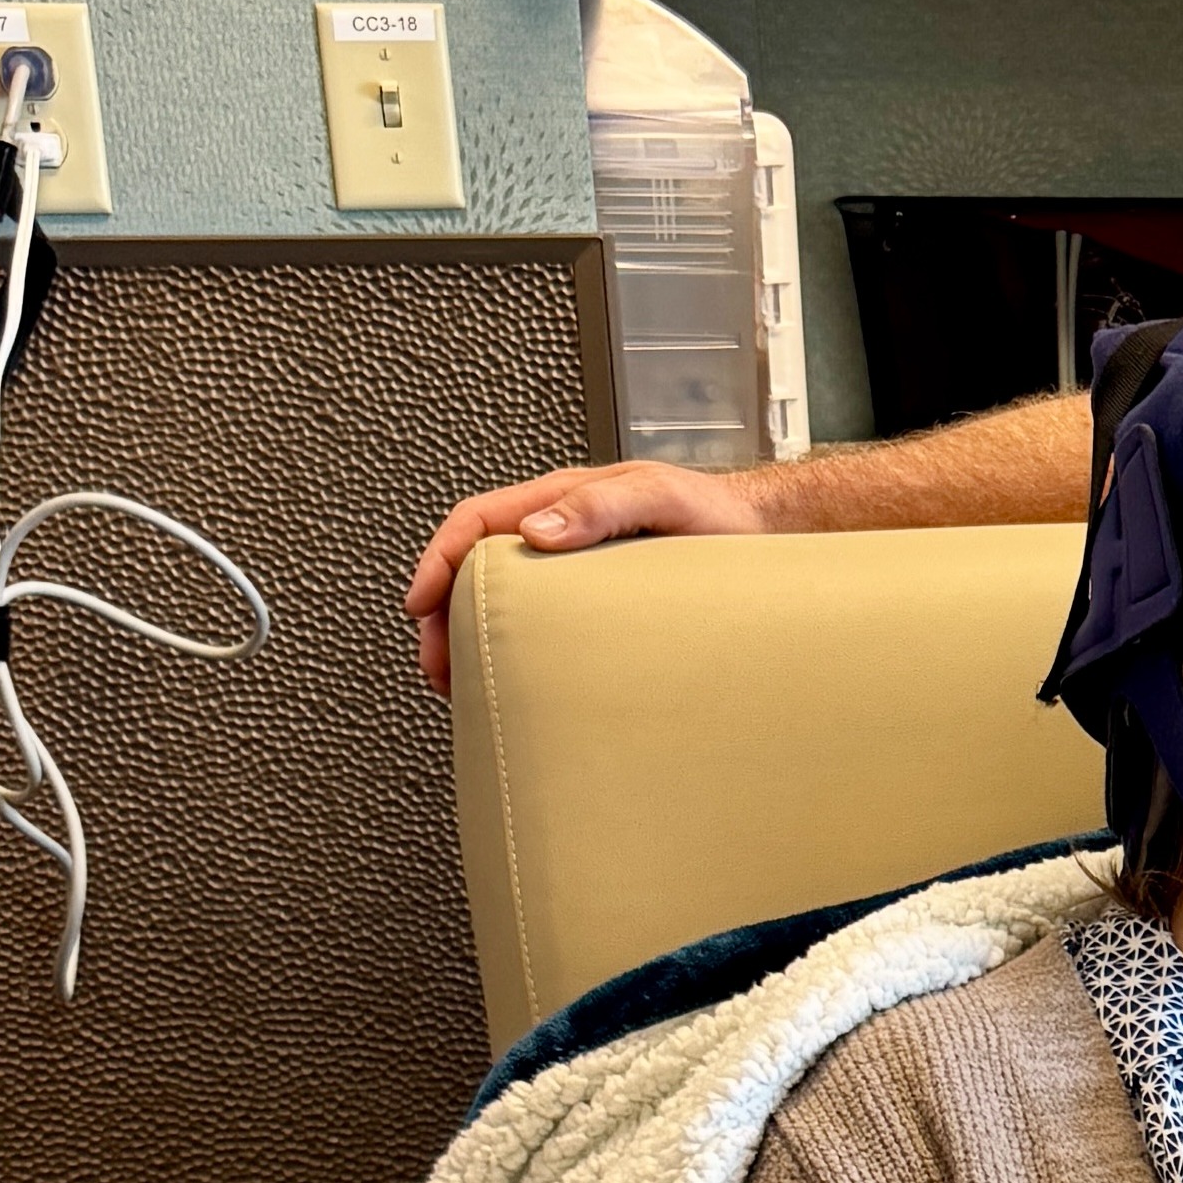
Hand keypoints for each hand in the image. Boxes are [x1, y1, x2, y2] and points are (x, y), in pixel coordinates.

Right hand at [400, 459, 770, 693]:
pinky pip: (537, 618)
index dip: (438, 561)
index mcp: (562, 500)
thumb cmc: (716, 515)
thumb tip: (535, 529)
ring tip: (465, 684)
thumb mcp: (660, 497)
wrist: (763, 535)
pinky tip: (513, 676)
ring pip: (500, 598)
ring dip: (472, 637)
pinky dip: (511, 645)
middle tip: (439, 668)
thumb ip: (602, 506)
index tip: (420, 606)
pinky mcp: (594, 599)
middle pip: (475, 568)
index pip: (476, 523)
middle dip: (444, 615)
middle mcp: (559, 531)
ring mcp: (573, 565)